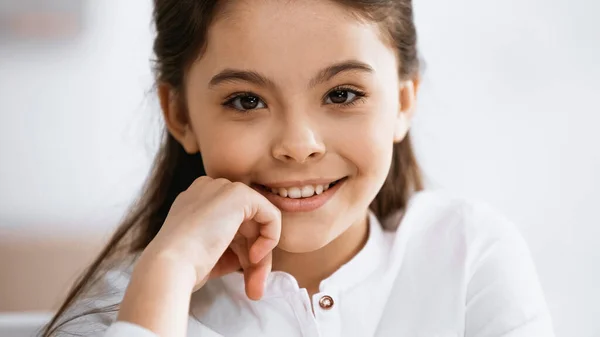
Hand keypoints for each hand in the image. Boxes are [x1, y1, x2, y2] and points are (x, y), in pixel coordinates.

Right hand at [140, 176, 281, 299]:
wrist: (169, 266)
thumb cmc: (183, 268)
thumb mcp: (211, 255)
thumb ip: (232, 248)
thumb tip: (255, 257)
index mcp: (196, 202)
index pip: (231, 224)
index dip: (241, 251)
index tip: (241, 274)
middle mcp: (208, 190)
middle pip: (247, 225)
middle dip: (253, 259)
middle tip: (254, 288)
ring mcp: (222, 188)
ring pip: (259, 224)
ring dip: (261, 259)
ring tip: (255, 286)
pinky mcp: (238, 194)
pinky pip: (270, 215)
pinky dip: (270, 238)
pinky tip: (255, 257)